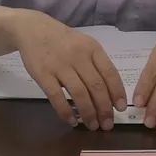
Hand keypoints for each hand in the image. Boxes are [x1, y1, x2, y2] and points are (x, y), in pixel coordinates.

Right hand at [11, 11, 126, 129]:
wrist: (33, 30)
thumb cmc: (63, 41)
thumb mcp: (84, 44)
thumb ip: (96, 64)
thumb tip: (110, 94)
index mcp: (92, 48)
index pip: (110, 73)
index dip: (117, 93)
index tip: (121, 108)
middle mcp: (78, 56)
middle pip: (96, 86)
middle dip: (104, 109)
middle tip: (107, 124)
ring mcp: (59, 65)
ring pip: (79, 93)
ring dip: (88, 113)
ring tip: (93, 126)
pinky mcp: (43, 74)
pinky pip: (57, 96)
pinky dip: (66, 111)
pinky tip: (72, 121)